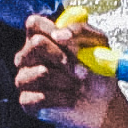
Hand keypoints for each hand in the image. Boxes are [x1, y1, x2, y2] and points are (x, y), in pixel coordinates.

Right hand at [13, 12, 127, 127]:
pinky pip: (40, 97)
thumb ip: (80, 31)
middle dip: (63, 57)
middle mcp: (29, 56)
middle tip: (81, 70)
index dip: (50, 29)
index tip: (68, 40)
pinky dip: (62, 99)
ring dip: (66, 81)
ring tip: (78, 86)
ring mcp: (25, 78)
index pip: (33, 24)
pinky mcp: (26, 101)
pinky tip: (71, 99)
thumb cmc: (96, 72)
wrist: (102, 104)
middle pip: (35, 45)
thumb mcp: (97, 44)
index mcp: (44, 38)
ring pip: (40, 72)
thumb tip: (61, 34)